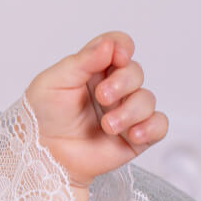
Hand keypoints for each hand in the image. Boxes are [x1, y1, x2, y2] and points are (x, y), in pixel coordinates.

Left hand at [24, 32, 168, 200]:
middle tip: (102, 97)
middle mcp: (112, 88)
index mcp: (92, 70)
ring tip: (107, 125)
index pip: (118, 47)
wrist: (44, 156)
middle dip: (123, 83)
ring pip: (147, 99)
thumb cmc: (42, 118)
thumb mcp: (53, 82)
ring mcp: (125, 111)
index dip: (123, 47)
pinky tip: (132, 134)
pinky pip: (159, 125)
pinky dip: (150, 127)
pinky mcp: (135, 136)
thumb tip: (109, 45)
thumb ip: (82, 61)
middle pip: (135, 72)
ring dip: (130, 111)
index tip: (118, 57)